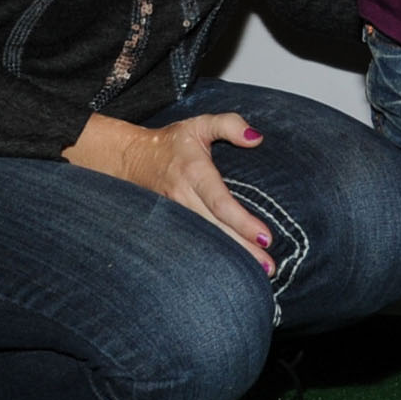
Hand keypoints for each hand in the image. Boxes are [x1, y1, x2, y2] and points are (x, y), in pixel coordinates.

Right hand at [69, 113, 274, 269]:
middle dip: (243, 250)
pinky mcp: (171, 226)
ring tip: (258, 275)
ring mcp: (174, 216)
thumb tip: (257, 138)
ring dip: (230, 259)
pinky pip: (194, 244)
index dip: (242, 222)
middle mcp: (182, 198)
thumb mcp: (200, 124)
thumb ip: (230, 125)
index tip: (266, 236)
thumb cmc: (171, 143)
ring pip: (205, 242)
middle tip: (269, 268)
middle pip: (216, 230)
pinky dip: (213, 258)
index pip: (220, 203)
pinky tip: (231, 271)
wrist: (130, 159)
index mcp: (193, 173)